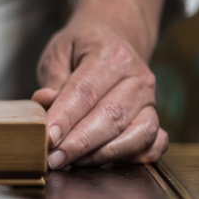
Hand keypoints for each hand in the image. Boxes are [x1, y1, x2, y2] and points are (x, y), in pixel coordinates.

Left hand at [32, 0, 170, 168]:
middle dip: (79, 144)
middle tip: (53, 159)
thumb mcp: (58, 52)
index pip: (85, 91)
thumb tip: (44, 104)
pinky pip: (153, 145)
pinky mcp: (154, 118)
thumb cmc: (82, 47)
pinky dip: (132, 158)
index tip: (47, 139)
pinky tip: (105, 161)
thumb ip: (52, 80)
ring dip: (102, 154)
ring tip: (72, 162)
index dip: (65, 118)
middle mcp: (137, 77)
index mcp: (110, 55)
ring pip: (136, 135)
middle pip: (111, 117)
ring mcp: (150, 100)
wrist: (115, 36)